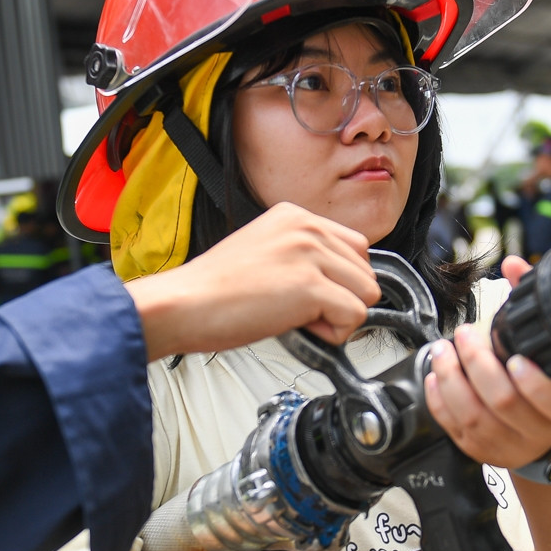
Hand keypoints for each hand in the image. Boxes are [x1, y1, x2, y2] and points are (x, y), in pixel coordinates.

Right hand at [127, 202, 377, 358]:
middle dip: (342, 298)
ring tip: (300, 318)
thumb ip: (301, 255)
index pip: (355, 247)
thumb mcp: (264, 250)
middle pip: (366, 271)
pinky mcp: (310, 286)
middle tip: (302, 309)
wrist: (184, 305)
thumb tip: (334, 281)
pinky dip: (333, 335)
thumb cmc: (214, 289)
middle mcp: (307, 228)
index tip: (311, 293)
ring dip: (339, 316)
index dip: (339, 279)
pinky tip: (300, 328)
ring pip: (367, 294)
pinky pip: (355, 317)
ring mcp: (310, 254)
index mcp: (295, 215)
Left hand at [421, 257, 550, 467]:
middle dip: (478, 363)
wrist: (550, 436)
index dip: (533, 381)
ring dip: (452, 378)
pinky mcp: (480, 452)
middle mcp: (539, 433)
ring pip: (474, 416)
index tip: (515, 358)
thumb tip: (514, 265)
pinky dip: (440, 400)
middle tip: (465, 336)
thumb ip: (535, 305)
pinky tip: (435, 377)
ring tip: (443, 351)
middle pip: (504, 401)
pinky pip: (454, 428)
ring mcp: (508, 446)